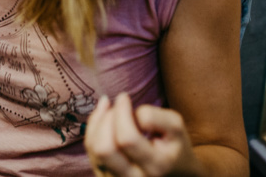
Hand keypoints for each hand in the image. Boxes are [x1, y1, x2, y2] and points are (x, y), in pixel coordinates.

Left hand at [85, 93, 200, 176]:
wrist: (175, 173)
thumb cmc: (174, 145)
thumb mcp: (175, 126)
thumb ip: (154, 116)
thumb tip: (128, 114)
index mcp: (155, 166)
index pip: (127, 139)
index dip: (121, 113)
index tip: (124, 97)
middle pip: (104, 149)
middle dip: (106, 119)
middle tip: (117, 106)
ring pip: (94, 149)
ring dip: (98, 122)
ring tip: (110, 108)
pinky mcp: (104, 176)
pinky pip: (90, 151)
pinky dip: (93, 129)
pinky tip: (103, 117)